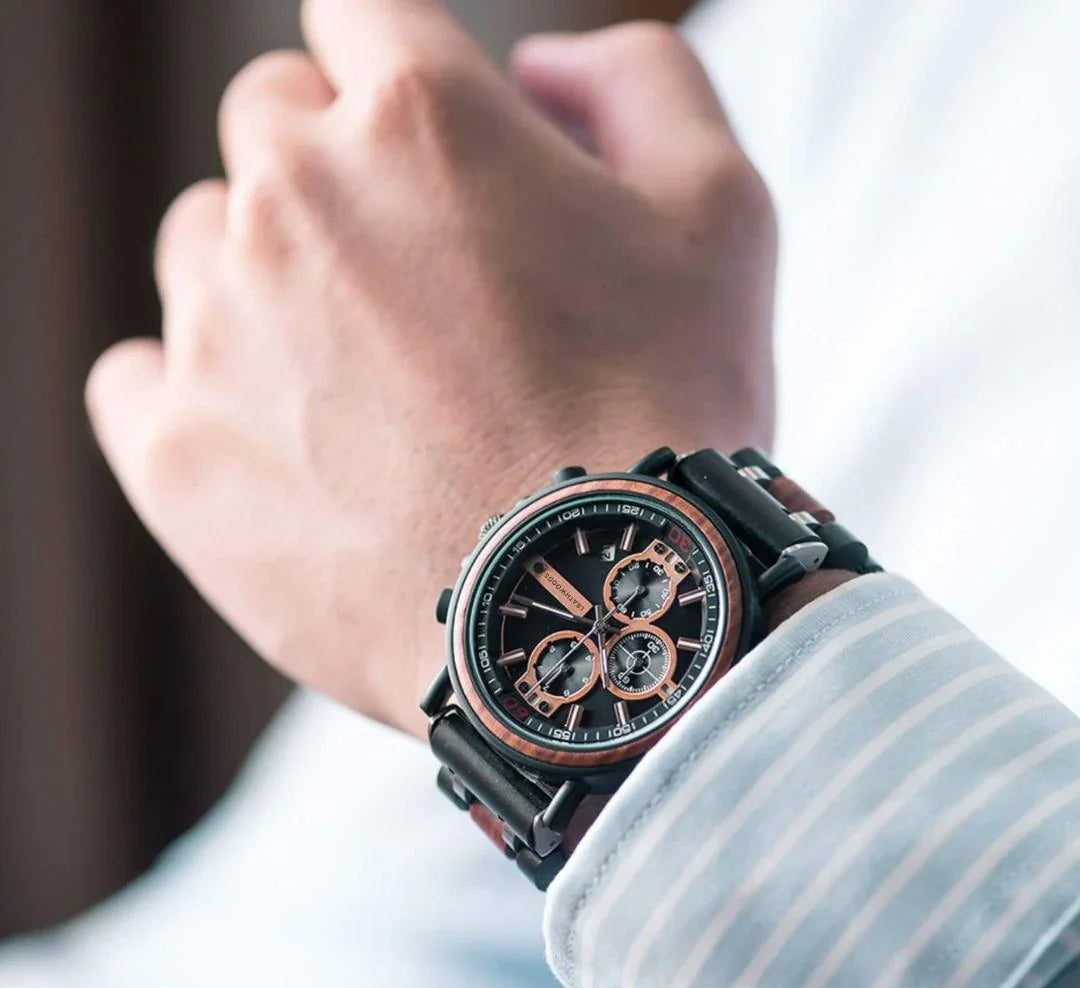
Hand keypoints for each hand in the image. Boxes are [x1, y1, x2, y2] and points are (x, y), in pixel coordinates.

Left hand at [85, 2, 776, 738]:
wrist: (597, 613)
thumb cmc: (671, 413)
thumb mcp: (721, 209)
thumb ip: (635, 81)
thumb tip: (537, 65)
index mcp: (416, 119)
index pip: (356, 16)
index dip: (402, 75)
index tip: (435, 151)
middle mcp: (290, 202)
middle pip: (269, 124)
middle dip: (338, 169)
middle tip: (420, 282)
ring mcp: (217, 331)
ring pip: (202, 246)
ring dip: (269, 282)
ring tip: (367, 383)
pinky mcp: (176, 457)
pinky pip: (135, 378)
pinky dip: (191, 388)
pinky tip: (270, 432)